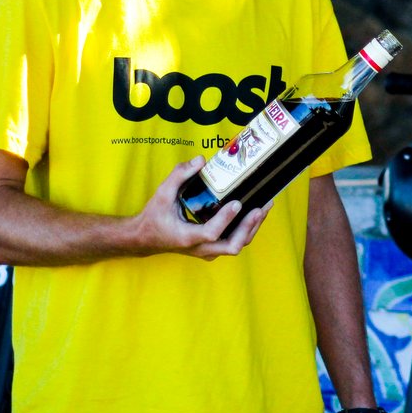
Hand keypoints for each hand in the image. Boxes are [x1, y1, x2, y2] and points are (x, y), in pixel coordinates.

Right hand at [131, 156, 270, 259]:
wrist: (146, 238)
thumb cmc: (155, 217)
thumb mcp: (162, 193)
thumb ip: (179, 175)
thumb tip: (200, 160)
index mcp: (187, 237)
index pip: (211, 233)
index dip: (226, 219)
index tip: (236, 203)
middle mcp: (200, 248)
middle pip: (232, 245)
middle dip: (248, 227)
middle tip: (260, 207)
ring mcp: (208, 251)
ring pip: (237, 245)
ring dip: (252, 227)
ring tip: (265, 207)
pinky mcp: (212, 249)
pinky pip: (234, 242)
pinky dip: (247, 229)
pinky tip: (256, 212)